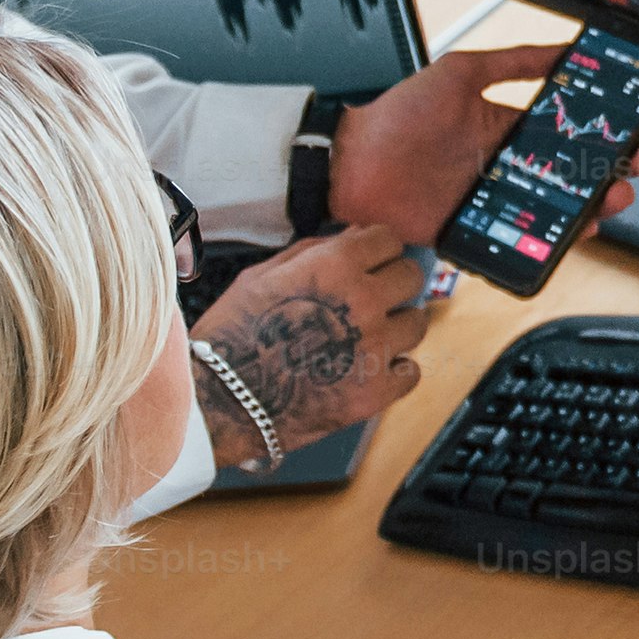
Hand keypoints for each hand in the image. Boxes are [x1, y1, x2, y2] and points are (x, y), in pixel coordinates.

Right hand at [195, 227, 428, 453]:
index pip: (389, 239)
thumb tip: (353, 237)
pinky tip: (369, 370)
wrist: (221, 401)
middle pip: (411, 276)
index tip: (372, 262)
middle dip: (393, 283)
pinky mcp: (376, 391)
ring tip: (367, 337)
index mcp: (334, 265)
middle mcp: (363, 301)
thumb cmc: (233, 336)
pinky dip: (395, 371)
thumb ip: (314, 251)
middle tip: (372, 299)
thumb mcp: (262, 276)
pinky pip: (411, 371)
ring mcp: (374, 348)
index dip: (378, 250)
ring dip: (397, 326)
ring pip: (417, 322)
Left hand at [329, 44, 638, 242]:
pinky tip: (585, 226)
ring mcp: (499, 198)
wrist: (353, 165)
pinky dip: (563, 235)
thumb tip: (563, 48)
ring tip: (619, 193)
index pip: (569, 126)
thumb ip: (512, 62)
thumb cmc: (398, 115)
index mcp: (505, 125)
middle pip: (576, 169)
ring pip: (562, 204)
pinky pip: (532, 236)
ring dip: (598, 199)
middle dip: (616, 165)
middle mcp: (508, 163)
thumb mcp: (459, 73)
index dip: (608, 126)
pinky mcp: (485, 229)